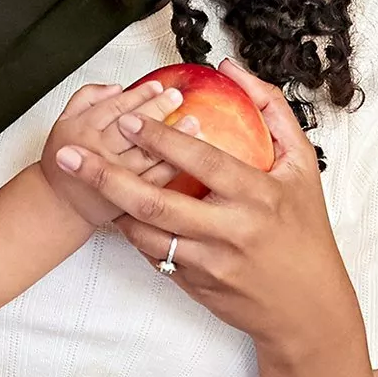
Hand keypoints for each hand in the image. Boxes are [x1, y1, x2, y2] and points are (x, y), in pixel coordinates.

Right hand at [40, 80, 199, 226]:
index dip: (138, 95)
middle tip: (175, 97)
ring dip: (172, 136)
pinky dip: (171, 167)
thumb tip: (116, 88)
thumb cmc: (64, 166)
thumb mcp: (63, 122)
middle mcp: (97, 152)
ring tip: (190, 121)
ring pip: (145, 153)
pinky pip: (152, 180)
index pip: (114, 107)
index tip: (156, 87)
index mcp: (82, 131)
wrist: (61, 206)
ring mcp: (113, 177)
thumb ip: (86, 99)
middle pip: (132, 126)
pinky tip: (187, 155)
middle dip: (157, 109)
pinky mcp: (126, 199)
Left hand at [60, 59, 362, 361]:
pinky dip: (134, 234)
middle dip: (105, 177)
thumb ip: (270, 111)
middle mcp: (230, 230)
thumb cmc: (304, 228)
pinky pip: (155, 256)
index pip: (201, 162)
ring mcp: (209, 263)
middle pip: (155, 203)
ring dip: (113, 207)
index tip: (128, 119)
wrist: (306, 306)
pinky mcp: (195, 286)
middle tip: (71, 156)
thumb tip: (229, 70)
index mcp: (257, 194)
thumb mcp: (301, 165)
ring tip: (87, 181)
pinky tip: (120, 213)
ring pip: (146, 234)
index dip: (160, 139)